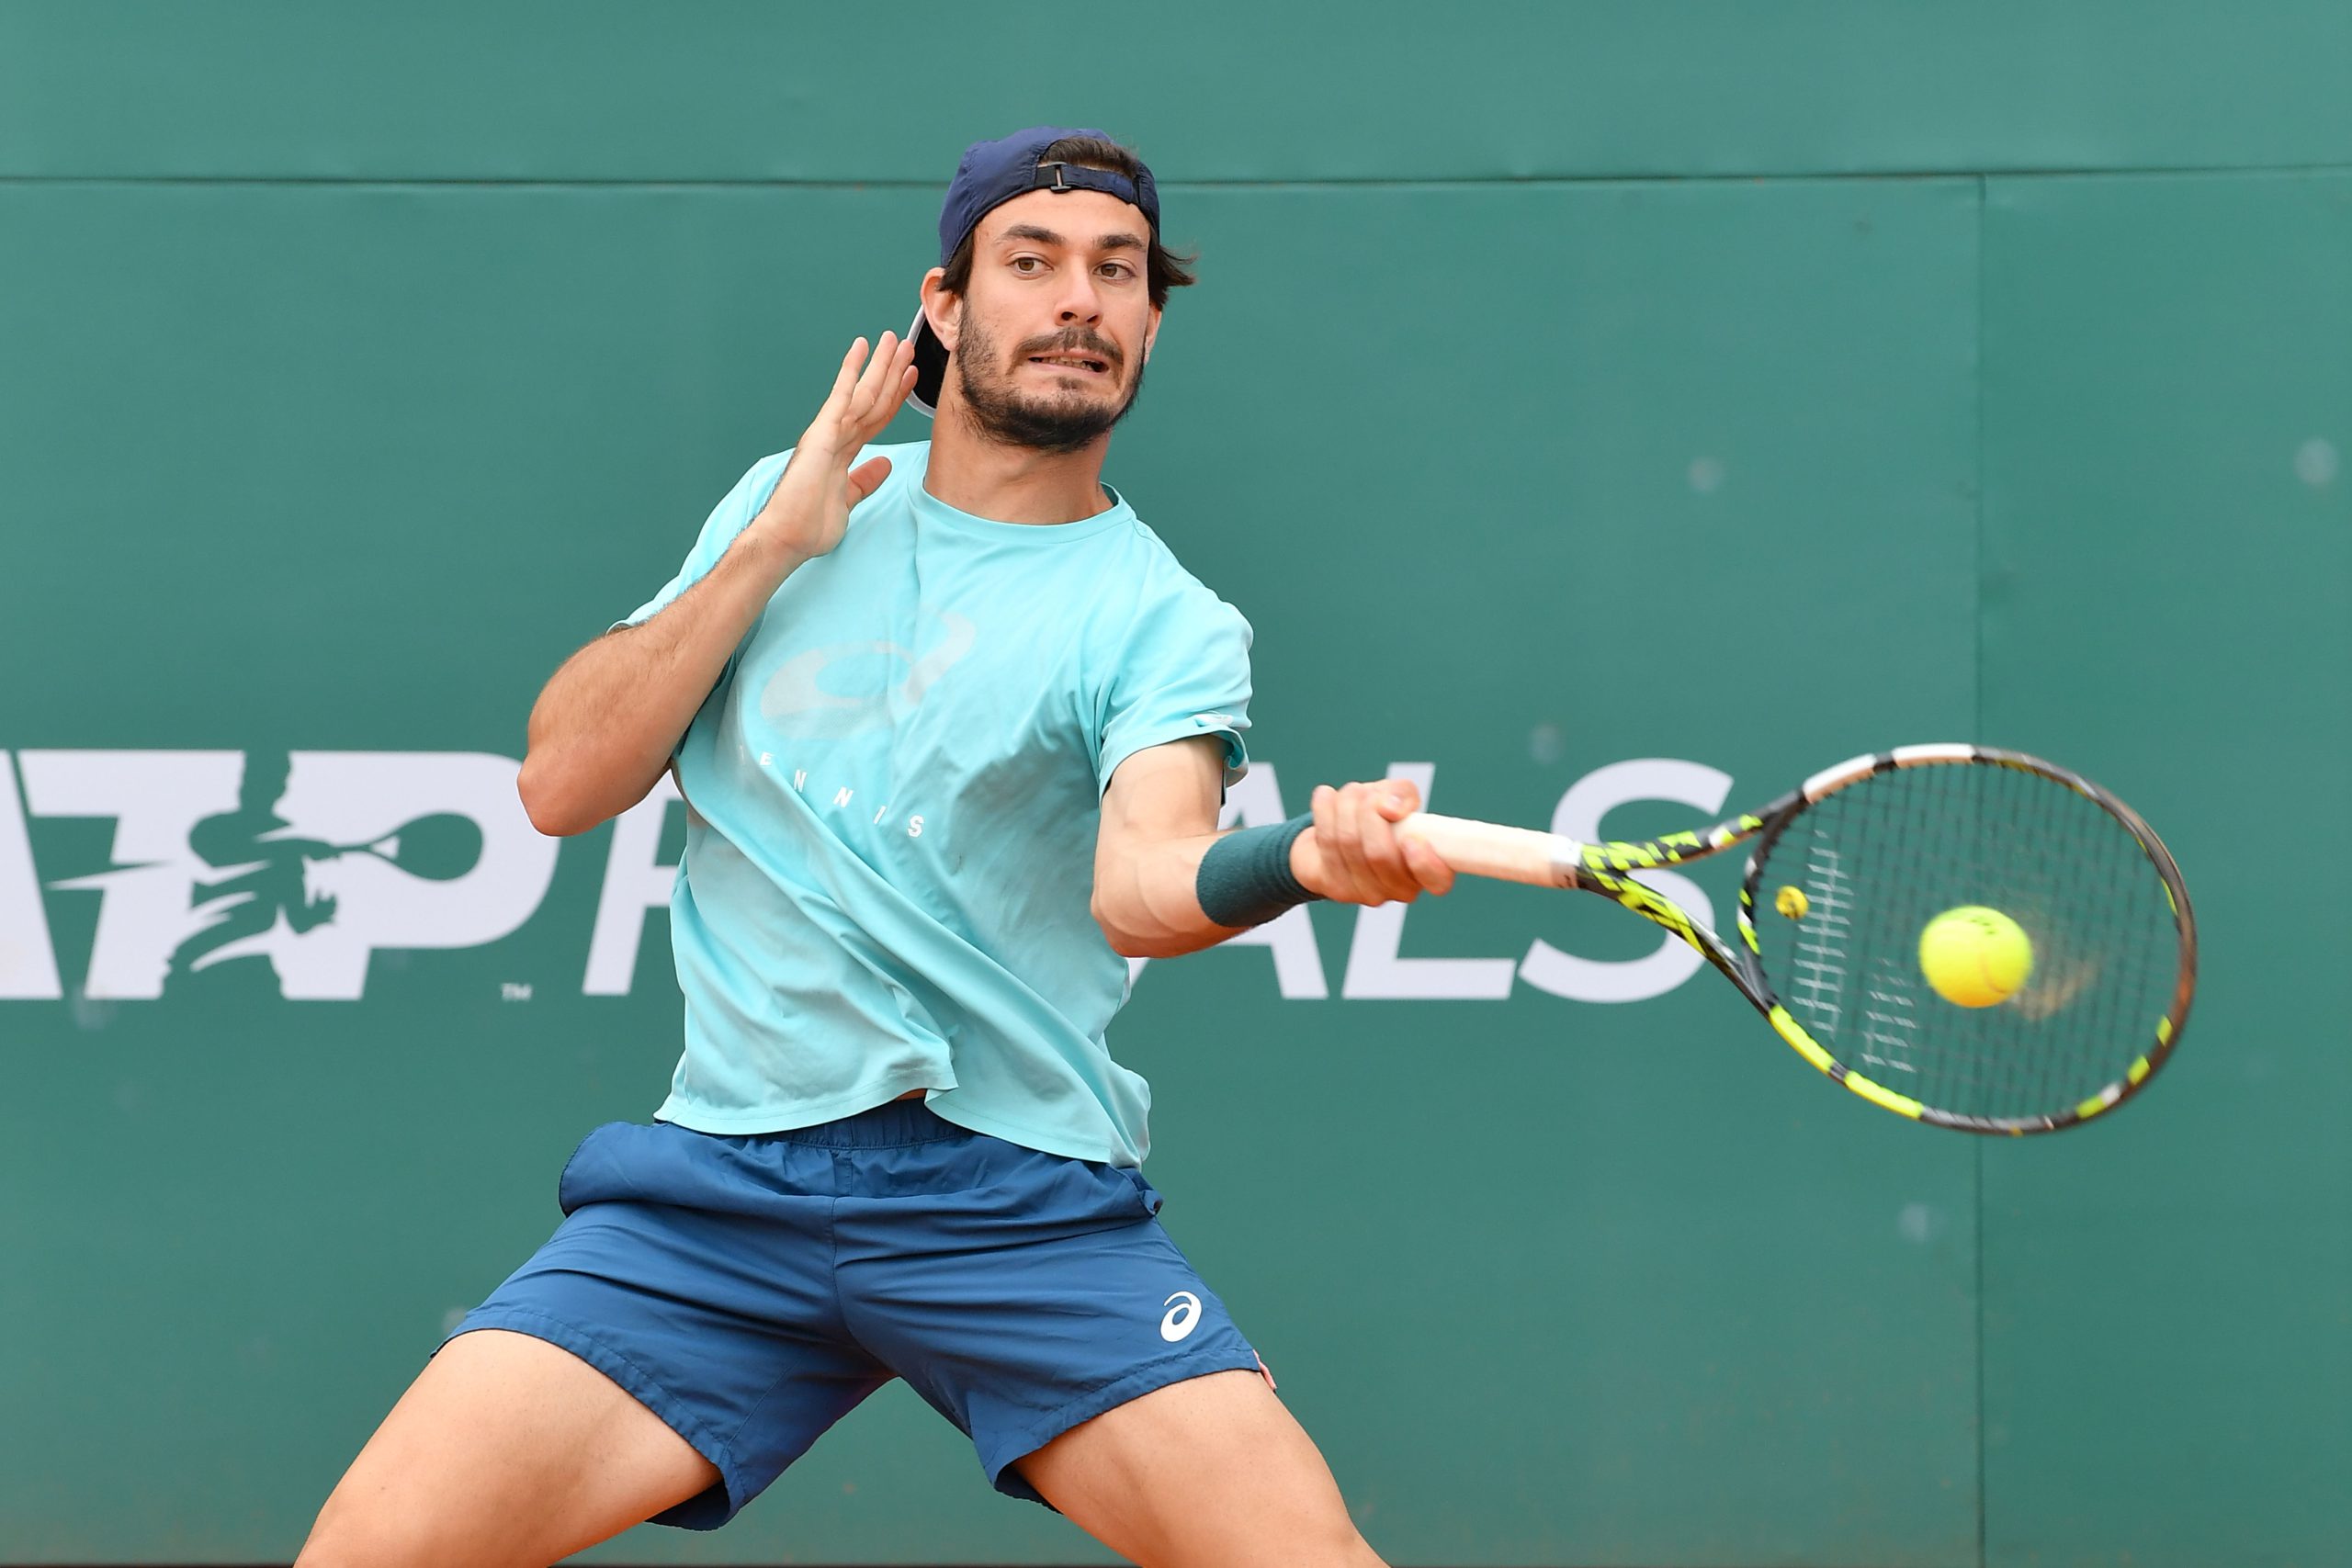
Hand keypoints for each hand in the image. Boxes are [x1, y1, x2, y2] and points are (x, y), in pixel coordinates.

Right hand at [747, 332, 918, 560]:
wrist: (788, 537)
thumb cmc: (810, 524)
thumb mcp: (849, 499)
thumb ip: (865, 479)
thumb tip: (884, 464)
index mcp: (841, 451)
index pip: (875, 418)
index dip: (894, 397)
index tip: (909, 377)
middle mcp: (835, 436)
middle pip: (872, 399)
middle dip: (891, 373)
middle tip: (907, 347)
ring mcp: (828, 433)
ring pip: (863, 393)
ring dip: (881, 366)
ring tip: (897, 341)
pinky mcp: (822, 434)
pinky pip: (841, 396)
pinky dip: (851, 371)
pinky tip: (862, 348)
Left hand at [1290, 778, 1454, 905]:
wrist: (1337, 832)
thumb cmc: (1378, 815)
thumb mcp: (1398, 796)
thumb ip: (1403, 794)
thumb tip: (1391, 808)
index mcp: (1427, 871)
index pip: (1437, 880)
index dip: (1425, 863)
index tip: (1410, 839)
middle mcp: (1399, 889)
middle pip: (1380, 854)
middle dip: (1368, 811)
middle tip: (1367, 793)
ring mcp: (1366, 894)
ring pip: (1348, 843)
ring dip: (1346, 805)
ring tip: (1350, 792)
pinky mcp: (1335, 888)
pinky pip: (1325, 843)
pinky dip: (1323, 811)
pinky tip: (1325, 797)